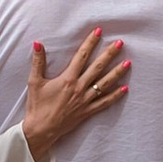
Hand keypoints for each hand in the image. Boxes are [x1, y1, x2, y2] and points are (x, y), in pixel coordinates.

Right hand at [23, 28, 128, 161]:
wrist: (41, 129)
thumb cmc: (37, 105)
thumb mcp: (34, 82)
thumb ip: (38, 62)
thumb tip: (37, 43)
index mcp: (68, 79)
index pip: (82, 56)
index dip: (90, 43)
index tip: (98, 32)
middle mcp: (79, 88)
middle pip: (97, 68)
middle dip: (109, 54)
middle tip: (120, 43)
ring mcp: (85, 100)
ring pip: (104, 84)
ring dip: (117, 73)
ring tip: (128, 63)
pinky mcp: (87, 111)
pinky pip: (104, 103)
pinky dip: (115, 96)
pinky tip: (125, 89)